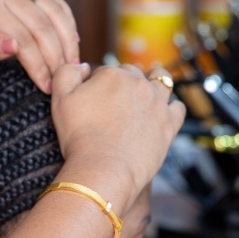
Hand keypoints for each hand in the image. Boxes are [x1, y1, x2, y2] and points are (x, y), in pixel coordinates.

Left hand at [0, 0, 79, 92]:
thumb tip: (13, 47)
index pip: (22, 36)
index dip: (38, 64)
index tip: (46, 88)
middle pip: (42, 22)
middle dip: (56, 54)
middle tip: (64, 81)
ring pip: (53, 8)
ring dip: (67, 37)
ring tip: (73, 65)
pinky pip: (53, 1)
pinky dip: (66, 21)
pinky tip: (72, 42)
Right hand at [49, 63, 184, 214]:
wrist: (103, 169)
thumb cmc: (79, 138)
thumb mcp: (60, 100)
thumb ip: (66, 73)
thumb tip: (82, 68)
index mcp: (112, 74)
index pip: (106, 71)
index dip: (99, 84)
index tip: (95, 100)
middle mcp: (138, 83)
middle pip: (133, 74)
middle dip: (125, 83)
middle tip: (116, 102)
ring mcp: (157, 102)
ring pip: (162, 80)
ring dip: (155, 80)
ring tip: (148, 90)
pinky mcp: (169, 123)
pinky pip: (178, 107)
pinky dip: (171, 108)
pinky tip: (163, 113)